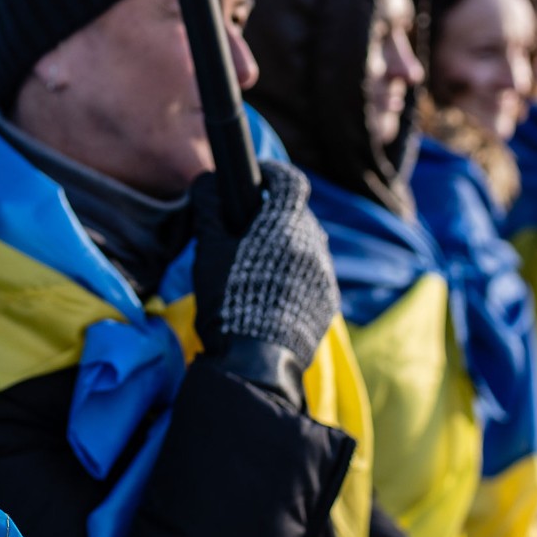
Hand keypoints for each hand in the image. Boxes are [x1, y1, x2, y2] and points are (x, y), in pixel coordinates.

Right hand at [189, 160, 338, 366]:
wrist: (255, 362)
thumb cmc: (229, 300)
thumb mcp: (209, 250)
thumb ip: (209, 209)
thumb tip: (207, 180)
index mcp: (285, 225)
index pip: (290, 181)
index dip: (273, 174)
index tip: (258, 178)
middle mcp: (313, 244)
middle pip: (297, 214)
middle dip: (274, 215)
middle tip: (245, 231)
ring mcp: (325, 274)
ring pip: (307, 245)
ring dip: (286, 246)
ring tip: (257, 268)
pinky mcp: (328, 301)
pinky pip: (313, 275)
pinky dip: (295, 274)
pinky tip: (272, 295)